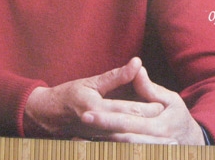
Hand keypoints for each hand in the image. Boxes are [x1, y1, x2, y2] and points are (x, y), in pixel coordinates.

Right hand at [23, 57, 164, 138]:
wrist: (44, 116)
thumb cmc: (68, 95)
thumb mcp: (91, 82)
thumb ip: (116, 76)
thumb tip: (137, 63)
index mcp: (95, 107)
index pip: (128, 109)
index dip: (147, 109)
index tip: (164, 108)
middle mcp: (94, 125)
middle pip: (128, 128)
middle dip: (150, 130)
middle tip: (170, 131)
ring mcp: (93, 138)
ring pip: (123, 143)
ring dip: (143, 145)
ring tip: (164, 147)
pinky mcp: (92, 146)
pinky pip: (114, 149)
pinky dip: (129, 150)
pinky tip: (142, 151)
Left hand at [83, 64, 205, 144]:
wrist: (191, 144)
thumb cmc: (177, 118)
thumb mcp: (170, 99)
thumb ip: (150, 88)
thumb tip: (136, 67)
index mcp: (161, 125)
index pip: (129, 121)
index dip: (106, 118)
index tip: (85, 112)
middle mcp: (157, 143)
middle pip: (122, 140)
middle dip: (98, 134)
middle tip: (76, 127)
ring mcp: (152, 153)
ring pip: (123, 152)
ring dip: (100, 148)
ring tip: (77, 141)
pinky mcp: (147, 157)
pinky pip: (127, 156)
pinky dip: (109, 153)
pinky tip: (93, 149)